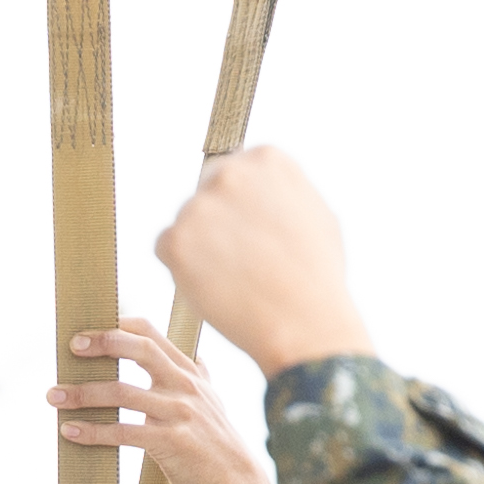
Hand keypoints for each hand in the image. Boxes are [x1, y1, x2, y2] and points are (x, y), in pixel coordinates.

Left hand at [52, 320, 271, 483]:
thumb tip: (199, 360)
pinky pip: (122, 432)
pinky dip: (92, 431)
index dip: (120, 326)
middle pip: (139, 350)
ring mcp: (178, 413)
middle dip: (103, 343)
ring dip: (82, 394)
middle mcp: (185, 387)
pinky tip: (69, 431)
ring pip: (121, 393)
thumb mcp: (214, 404)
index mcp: (190, 375)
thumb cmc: (217, 445)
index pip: (152, 335)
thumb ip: (201, 381)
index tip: (91, 329)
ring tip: (54, 396)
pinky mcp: (169, 442)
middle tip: (72, 347)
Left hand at [153, 145, 370, 373]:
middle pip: (206, 192)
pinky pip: (166, 248)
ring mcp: (198, 206)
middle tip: (239, 261)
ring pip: (186, 223)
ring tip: (235, 278)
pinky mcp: (175, 240)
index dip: (242, 208)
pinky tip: (215, 286)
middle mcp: (229, 173)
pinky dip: (183, 269)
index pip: (235, 170)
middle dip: (217, 223)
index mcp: (266, 159)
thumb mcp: (316, 212)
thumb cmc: (318, 277)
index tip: (253, 235)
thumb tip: (260, 186)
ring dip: (200, 247)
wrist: (305, 324)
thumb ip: (281, 191)